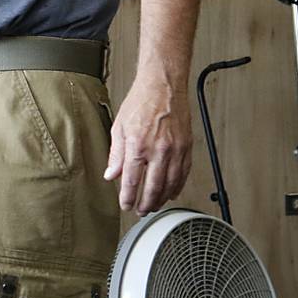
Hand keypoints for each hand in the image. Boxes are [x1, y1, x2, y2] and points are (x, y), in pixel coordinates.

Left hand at [103, 74, 192, 214]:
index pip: (131, 181)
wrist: (163, 86)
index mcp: (138, 146)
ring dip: (162, 198)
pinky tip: (172, 192)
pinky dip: (178, 185)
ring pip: (171, 183)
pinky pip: (184, 173)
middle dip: (146, 204)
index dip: (128, 197)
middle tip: (141, 211)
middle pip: (153, 187)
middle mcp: (158, 150)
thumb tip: (111, 174)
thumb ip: (116, 155)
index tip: (126, 205)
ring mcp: (175, 150)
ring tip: (155, 205)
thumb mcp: (119, 128)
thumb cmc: (141, 103)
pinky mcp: (187, 146)